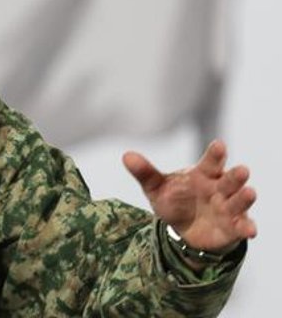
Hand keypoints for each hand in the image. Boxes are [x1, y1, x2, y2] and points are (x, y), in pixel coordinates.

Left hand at [123, 140, 255, 253]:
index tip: (219, 145)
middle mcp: (219, 188)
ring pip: (239, 201)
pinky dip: (247, 228)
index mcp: (203, 174)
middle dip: (236, 176)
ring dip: (244, 197)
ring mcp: (228, 208)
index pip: (211, 161)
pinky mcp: (233, 227)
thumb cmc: (175, 200)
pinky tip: (250, 230)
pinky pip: (242, 227)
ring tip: (249, 192)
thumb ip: (145, 172)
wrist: (184, 229)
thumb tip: (126, 155)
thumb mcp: (156, 188)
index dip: (216, 154)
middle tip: (242, 170)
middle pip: (230, 180)